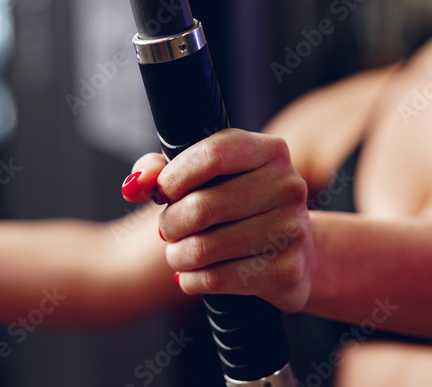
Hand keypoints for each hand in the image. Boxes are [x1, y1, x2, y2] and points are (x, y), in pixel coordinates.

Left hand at [122, 129, 312, 312]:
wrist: (297, 251)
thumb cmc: (240, 206)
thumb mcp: (207, 176)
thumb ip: (161, 169)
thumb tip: (134, 185)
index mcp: (270, 151)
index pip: (214, 154)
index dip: (176, 176)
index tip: (162, 191)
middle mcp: (288, 186)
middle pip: (202, 207)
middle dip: (170, 223)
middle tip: (168, 230)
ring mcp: (292, 230)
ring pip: (205, 248)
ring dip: (178, 256)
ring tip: (179, 253)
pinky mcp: (287, 272)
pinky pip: (217, 280)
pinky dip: (192, 280)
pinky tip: (192, 275)